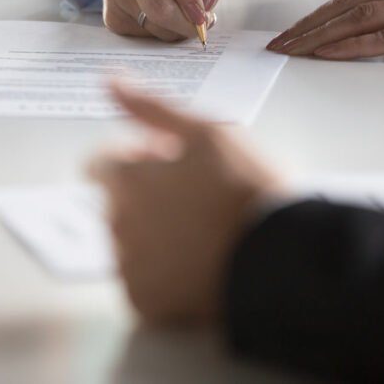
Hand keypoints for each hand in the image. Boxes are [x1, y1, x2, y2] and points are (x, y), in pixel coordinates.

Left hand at [88, 81, 284, 323]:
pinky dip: (162, 272)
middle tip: (196, 195)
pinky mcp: (146, 304)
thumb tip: (109, 80)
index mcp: (127, 181)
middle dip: (144, 195)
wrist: (283, 261)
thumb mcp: (206, 133)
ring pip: (128, 241)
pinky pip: (142, 281)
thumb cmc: (248, 190)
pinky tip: (199, 262)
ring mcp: (131, 269)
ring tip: (202, 230)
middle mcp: (118, 225)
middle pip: (116, 202)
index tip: (171, 162)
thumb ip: (150, 107)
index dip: (136, 158)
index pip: (101, 163)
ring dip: (152, 232)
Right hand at [102, 0, 230, 41]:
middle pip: (158, 6)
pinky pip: (143, 36)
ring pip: (153, 26)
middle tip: (203, 23)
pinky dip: (161, 33)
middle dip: (187, 22)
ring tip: (184, 15)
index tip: (202, 13)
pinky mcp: (109, 13)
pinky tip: (164, 19)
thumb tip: (205, 1)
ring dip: (177, 29)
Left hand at [267, 0, 383, 60]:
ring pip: (360, 17)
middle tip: (278, 45)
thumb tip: (372, 39)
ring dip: (320, 36)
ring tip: (292, 52)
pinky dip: (354, 45)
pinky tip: (330, 54)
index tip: (291, 33)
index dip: (318, 15)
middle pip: (347, 4)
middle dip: (307, 26)